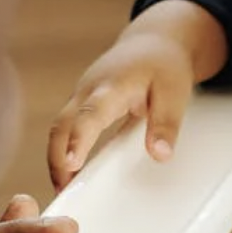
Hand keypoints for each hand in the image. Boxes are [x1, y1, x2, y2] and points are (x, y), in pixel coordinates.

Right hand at [48, 31, 195, 189]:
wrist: (153, 41)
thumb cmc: (163, 65)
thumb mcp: (174, 93)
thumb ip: (166, 124)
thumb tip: (159, 155)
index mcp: (111, 86)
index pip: (90, 114)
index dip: (79, 139)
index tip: (72, 164)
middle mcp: (88, 90)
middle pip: (61, 125)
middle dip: (57, 158)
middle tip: (63, 191)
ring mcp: (80, 96)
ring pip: (58, 128)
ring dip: (56, 158)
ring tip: (64, 190)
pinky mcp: (80, 104)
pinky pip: (64, 128)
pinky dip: (62, 151)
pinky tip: (70, 174)